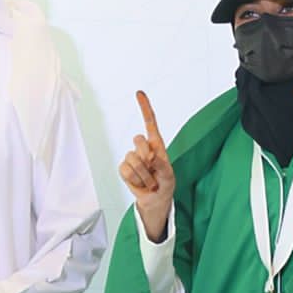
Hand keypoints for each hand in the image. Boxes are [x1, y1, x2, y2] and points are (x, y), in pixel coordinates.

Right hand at [119, 90, 174, 240]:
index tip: (139, 93)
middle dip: (147, 156)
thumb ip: (161, 164)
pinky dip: (135, 180)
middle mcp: (143, 148)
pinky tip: (140, 183)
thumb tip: (149, 156)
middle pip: (138, 140)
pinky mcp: (124, 168)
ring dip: (144, 175)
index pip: (150, 122)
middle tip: (154, 169)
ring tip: (150, 181)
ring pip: (133, 159)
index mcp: (156, 144)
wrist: (155, 199)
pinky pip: (126, 171)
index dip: (144, 107)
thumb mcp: (169, 174)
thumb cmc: (165, 183)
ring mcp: (132, 157)